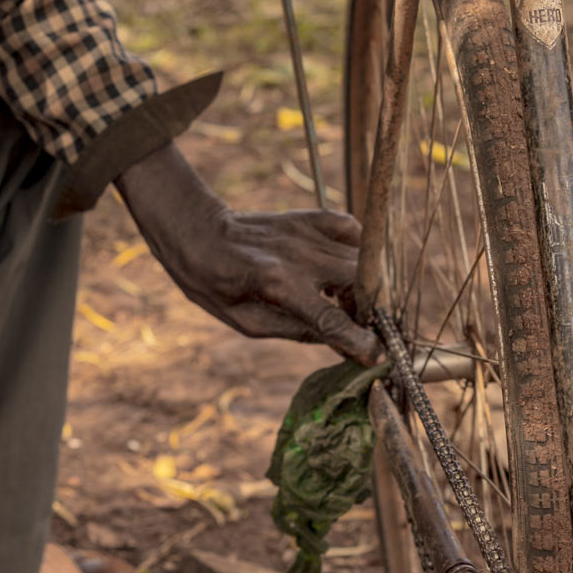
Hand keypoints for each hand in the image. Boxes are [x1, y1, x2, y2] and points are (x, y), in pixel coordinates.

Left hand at [117, 144, 376, 362]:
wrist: (197, 234)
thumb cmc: (214, 285)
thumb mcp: (248, 323)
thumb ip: (296, 331)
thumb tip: (338, 342)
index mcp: (279, 285)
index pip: (332, 319)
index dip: (358, 341)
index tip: (375, 355)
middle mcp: (299, 256)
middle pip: (360, 283)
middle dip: (368, 309)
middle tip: (358, 325)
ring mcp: (306, 232)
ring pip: (360, 258)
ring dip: (362, 284)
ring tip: (346, 299)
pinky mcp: (307, 217)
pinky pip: (350, 228)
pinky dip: (356, 248)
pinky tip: (344, 264)